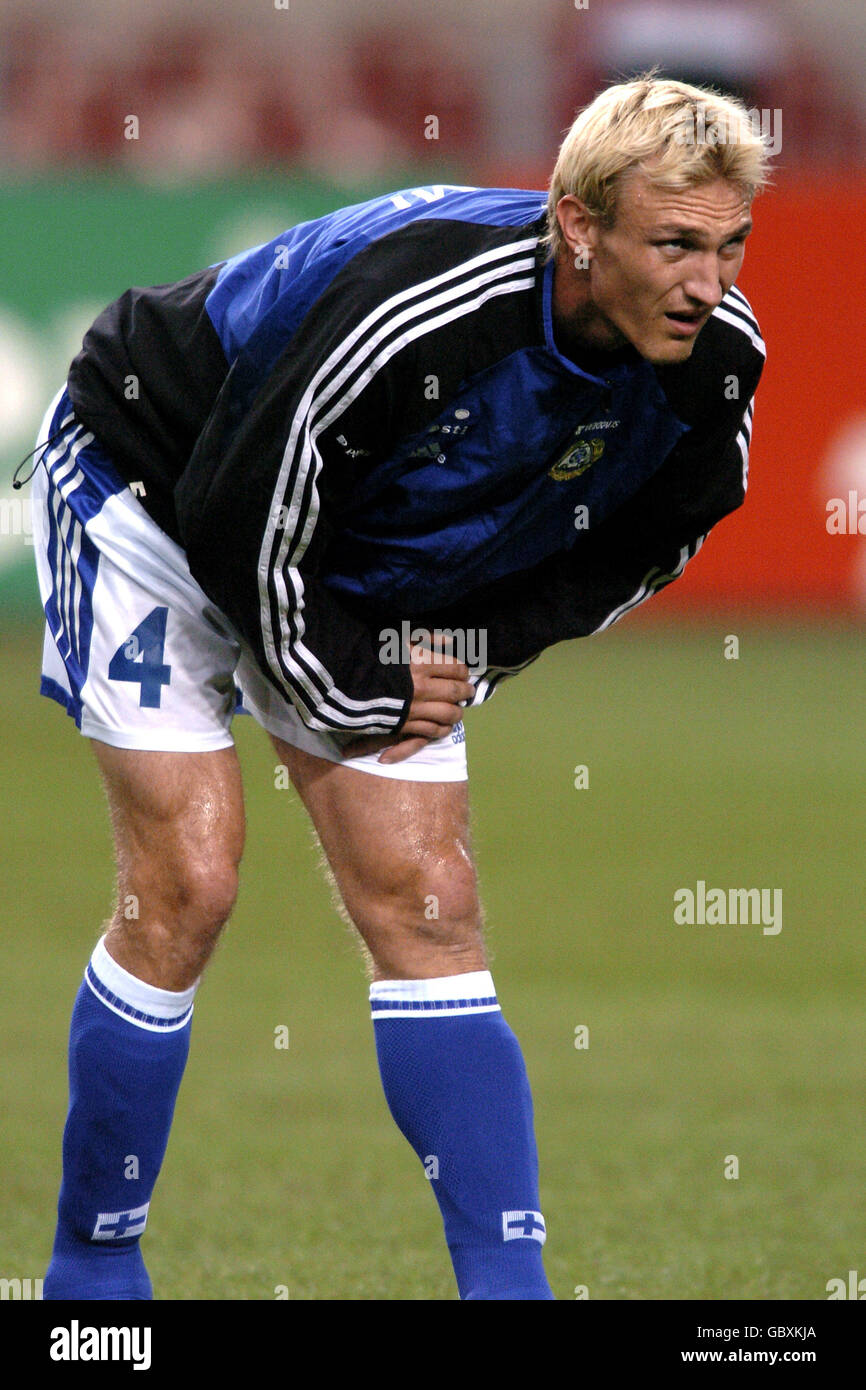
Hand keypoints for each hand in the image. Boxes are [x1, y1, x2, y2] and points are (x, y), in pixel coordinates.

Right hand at [341, 643, 473, 763]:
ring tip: (458, 709)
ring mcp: (414, 709)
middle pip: (456, 692)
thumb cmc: (371, 654)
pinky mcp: (404, 725)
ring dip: (457, 712)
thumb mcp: (399, 637)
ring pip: (448, 714)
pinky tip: (444, 725)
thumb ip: (427, 637)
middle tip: (467, 691)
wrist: (344, 680)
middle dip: (465, 691)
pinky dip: (442, 728)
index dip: (463, 671)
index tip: (463, 672)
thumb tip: (450, 641)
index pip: (456, 668)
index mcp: (422, 663)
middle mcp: (422, 688)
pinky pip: (432, 731)